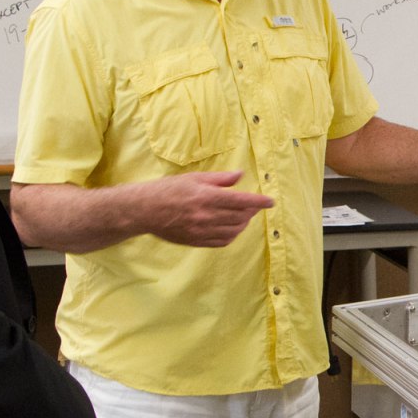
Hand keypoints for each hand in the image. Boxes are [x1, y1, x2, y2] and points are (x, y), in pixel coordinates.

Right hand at [146, 171, 273, 247]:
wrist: (146, 210)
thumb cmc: (170, 189)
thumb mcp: (194, 178)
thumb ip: (219, 179)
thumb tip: (240, 175)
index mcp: (207, 196)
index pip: (241, 201)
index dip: (258, 202)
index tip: (270, 202)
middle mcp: (206, 215)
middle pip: (240, 217)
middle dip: (251, 212)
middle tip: (254, 206)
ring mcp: (202, 231)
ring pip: (233, 230)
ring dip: (243, 224)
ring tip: (244, 216)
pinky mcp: (197, 241)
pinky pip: (222, 241)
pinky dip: (232, 235)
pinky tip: (233, 228)